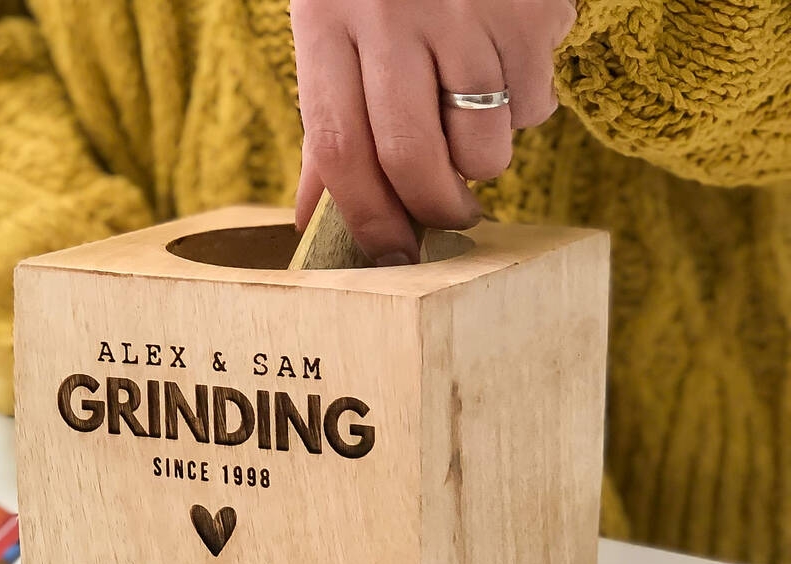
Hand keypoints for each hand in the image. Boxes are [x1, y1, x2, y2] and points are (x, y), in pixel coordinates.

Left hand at [291, 0, 574, 263]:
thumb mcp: (335, 26)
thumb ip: (328, 124)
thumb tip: (312, 223)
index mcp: (327, 18)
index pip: (340, 152)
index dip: (364, 220)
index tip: (388, 258)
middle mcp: (392, 10)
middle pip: (412, 161)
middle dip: (435, 213)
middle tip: (450, 219)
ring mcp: (466, 6)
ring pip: (483, 146)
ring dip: (483, 160)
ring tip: (473, 114)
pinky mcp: (530, 7)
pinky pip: (533, 107)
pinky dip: (523, 108)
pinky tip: (505, 63)